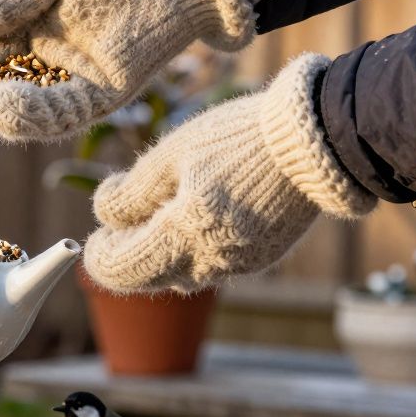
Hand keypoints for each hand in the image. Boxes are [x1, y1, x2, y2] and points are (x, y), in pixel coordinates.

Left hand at [82, 55, 376, 292]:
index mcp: (187, 232)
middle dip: (126, 255)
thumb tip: (103, 216)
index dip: (99, 255)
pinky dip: (191, 249)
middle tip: (119, 222)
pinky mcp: (259, 260)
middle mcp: (213, 260)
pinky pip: (210, 266)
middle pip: (148, 279)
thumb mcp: (172, 153)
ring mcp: (239, 265)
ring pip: (178, 275)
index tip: (98, 232)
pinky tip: (195, 214)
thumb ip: (129, 192)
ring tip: (158, 210)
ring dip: (158, 252)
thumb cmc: (240, 137)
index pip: (122, 270)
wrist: (318, 140)